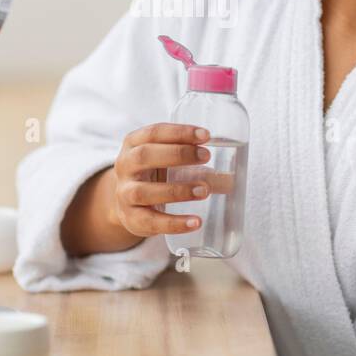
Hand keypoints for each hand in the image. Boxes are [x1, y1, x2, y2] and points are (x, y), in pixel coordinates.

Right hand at [110, 122, 214, 237]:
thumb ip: (193, 163)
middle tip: (206, 156)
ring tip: (205, 191)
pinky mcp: (131, 218)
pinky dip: (175, 223)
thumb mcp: (166, 160)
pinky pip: (151, 222)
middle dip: (177, 155)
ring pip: (144, 191)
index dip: (179, 132)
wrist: (126, 202)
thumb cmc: (153, 174)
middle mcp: (124, 166)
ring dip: (177, 190)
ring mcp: (124, 193)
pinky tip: (196, 222)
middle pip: (145, 156)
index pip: (154, 132)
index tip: (205, 135)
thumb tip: (231, 177)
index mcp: (133, 144)